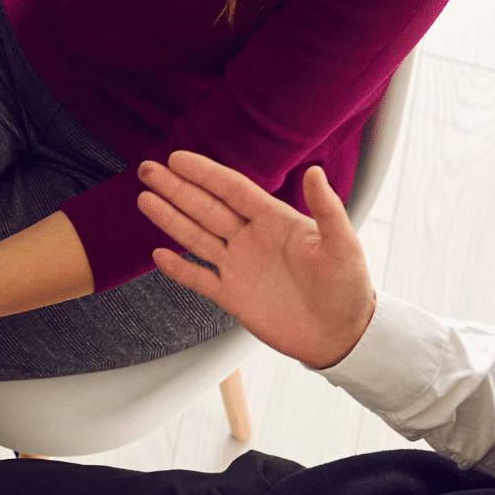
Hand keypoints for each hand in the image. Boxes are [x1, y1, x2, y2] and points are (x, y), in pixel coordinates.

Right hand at [138, 152, 376, 368]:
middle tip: (149, 170)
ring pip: (196, 237)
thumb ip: (327, 209)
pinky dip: (178, 269)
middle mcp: (252, 239)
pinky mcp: (232, 296)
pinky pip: (198, 278)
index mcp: (276, 221)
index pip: (233, 190)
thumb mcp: (343, 246)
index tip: (178, 159)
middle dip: (176, 189)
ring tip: (145, 200)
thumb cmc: (348, 289)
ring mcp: (239, 267)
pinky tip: (158, 255)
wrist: (341, 336)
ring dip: (170, 219)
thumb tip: (314, 171)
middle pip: (206, 208)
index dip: (205, 174)